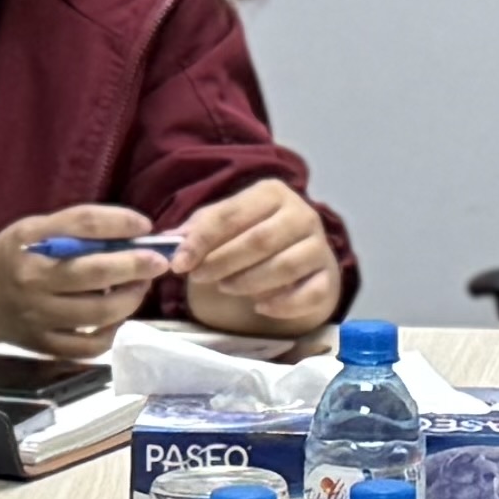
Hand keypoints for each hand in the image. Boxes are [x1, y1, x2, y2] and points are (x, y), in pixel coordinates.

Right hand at [0, 206, 174, 357]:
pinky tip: (120, 317)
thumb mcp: (34, 229)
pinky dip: (112, 332)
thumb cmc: (14, 256)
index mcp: (30, 242)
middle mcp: (33, 279)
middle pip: (94, 273)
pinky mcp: (43, 345)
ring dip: (131, 298)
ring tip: (141, 286)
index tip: (144, 226)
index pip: (82, 226)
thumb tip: (132, 232)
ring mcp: (38, 316)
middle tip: (159, 261)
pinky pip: (88, 345)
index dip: (119, 223)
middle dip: (135, 265)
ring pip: (98, 312)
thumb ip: (76, 229)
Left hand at [174, 180, 341, 339]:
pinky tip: (260, 306)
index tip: (179, 263)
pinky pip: (309, 293)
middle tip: (198, 277)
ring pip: (284, 266)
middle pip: (259, 239)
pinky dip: (282, 303)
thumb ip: (199, 230)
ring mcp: (319, 246)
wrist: (299, 261)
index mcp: (272, 193)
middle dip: (223, 261)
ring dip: (248, 281)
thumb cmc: (254, 240)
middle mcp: (302, 214)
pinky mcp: (329, 278)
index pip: (231, 213)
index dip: (201, 240)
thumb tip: (169, 240)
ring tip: (225, 288)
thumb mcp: (226, 227)